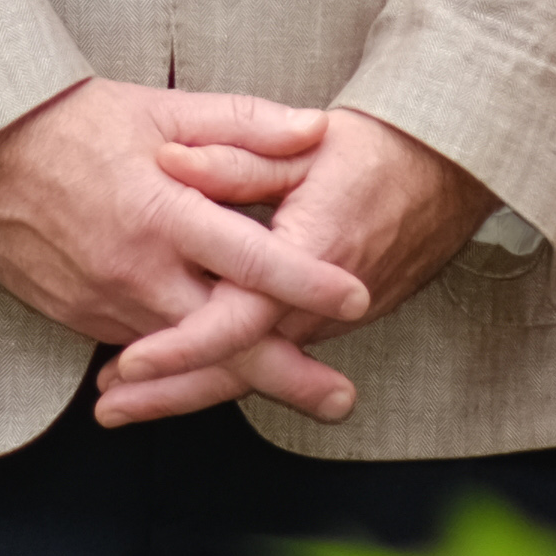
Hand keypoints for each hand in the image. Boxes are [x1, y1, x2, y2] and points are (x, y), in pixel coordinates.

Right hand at [0, 82, 371, 422]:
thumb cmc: (74, 122)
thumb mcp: (161, 110)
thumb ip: (244, 123)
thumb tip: (316, 129)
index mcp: (162, 213)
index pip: (249, 259)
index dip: (306, 283)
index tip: (358, 298)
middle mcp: (135, 271)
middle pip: (223, 337)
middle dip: (285, 374)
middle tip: (342, 399)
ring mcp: (104, 303)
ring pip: (185, 354)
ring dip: (239, 376)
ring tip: (304, 394)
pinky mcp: (80, 319)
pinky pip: (144, 347)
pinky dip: (184, 363)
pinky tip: (222, 373)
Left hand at [93, 109, 493, 424]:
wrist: (448, 172)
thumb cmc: (377, 152)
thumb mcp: (304, 145)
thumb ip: (236, 158)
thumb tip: (170, 162)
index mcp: (312, 255)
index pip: (240, 319)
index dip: (182, 346)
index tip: (131, 363)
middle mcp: (322, 305)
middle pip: (239, 367)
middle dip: (170, 395)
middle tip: (107, 410)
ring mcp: (327, 322)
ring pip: (253, 370)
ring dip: (188, 389)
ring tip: (125, 404)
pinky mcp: (327, 323)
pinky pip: (270, 356)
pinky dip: (222, 370)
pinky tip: (180, 380)